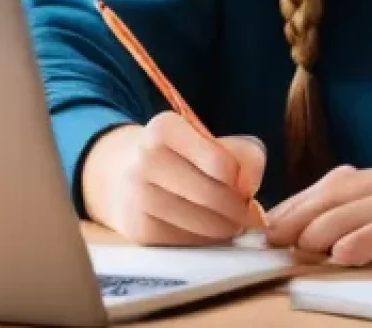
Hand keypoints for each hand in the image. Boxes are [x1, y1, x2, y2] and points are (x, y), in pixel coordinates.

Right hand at [82, 112, 266, 245]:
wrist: (121, 175)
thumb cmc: (179, 156)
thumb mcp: (208, 140)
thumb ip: (243, 155)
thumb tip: (249, 190)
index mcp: (165, 128)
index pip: (221, 162)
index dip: (244, 178)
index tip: (247, 184)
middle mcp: (146, 160)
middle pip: (215, 196)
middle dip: (240, 209)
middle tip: (247, 210)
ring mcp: (139, 197)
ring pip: (206, 225)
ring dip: (227, 228)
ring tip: (228, 219)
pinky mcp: (139, 231)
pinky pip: (191, 244)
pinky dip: (207, 240)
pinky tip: (205, 228)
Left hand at [264, 165, 371, 268]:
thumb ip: (361, 226)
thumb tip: (313, 245)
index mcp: (370, 184)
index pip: (318, 193)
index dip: (288, 210)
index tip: (258, 233)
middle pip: (328, 197)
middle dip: (293, 217)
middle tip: (263, 241)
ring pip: (353, 209)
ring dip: (318, 228)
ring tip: (290, 247)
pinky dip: (364, 239)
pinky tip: (341, 254)